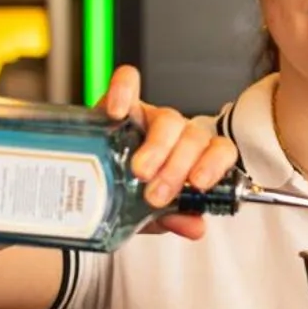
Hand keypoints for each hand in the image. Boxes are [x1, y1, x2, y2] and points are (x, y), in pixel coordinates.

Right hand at [101, 65, 238, 239]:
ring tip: (139, 171)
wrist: (87, 181)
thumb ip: (173, 217)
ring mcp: (147, 116)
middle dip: (178, 168)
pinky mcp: (118, 103)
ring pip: (167, 119)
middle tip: (156, 193)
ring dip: (157, 147)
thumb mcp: (149, 215)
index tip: (198, 184)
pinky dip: (123, 92)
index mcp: (190, 158)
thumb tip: (195, 226)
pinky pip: (127, 83)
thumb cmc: (124, 193)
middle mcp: (174, 135)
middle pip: (194, 138)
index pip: (220, 150)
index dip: (214, 164)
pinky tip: (116, 112)